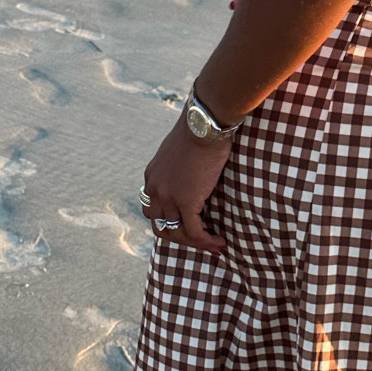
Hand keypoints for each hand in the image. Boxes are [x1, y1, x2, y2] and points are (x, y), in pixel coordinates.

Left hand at [141, 118, 231, 254]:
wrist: (204, 126)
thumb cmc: (200, 133)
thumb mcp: (180, 152)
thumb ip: (180, 169)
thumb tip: (193, 178)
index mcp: (151, 178)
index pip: (153, 211)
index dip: (169, 223)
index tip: (187, 228)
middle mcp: (155, 189)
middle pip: (161, 227)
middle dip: (180, 239)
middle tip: (201, 242)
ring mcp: (168, 197)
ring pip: (178, 233)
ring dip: (197, 243)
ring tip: (214, 245)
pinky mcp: (186, 201)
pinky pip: (194, 232)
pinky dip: (207, 241)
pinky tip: (219, 242)